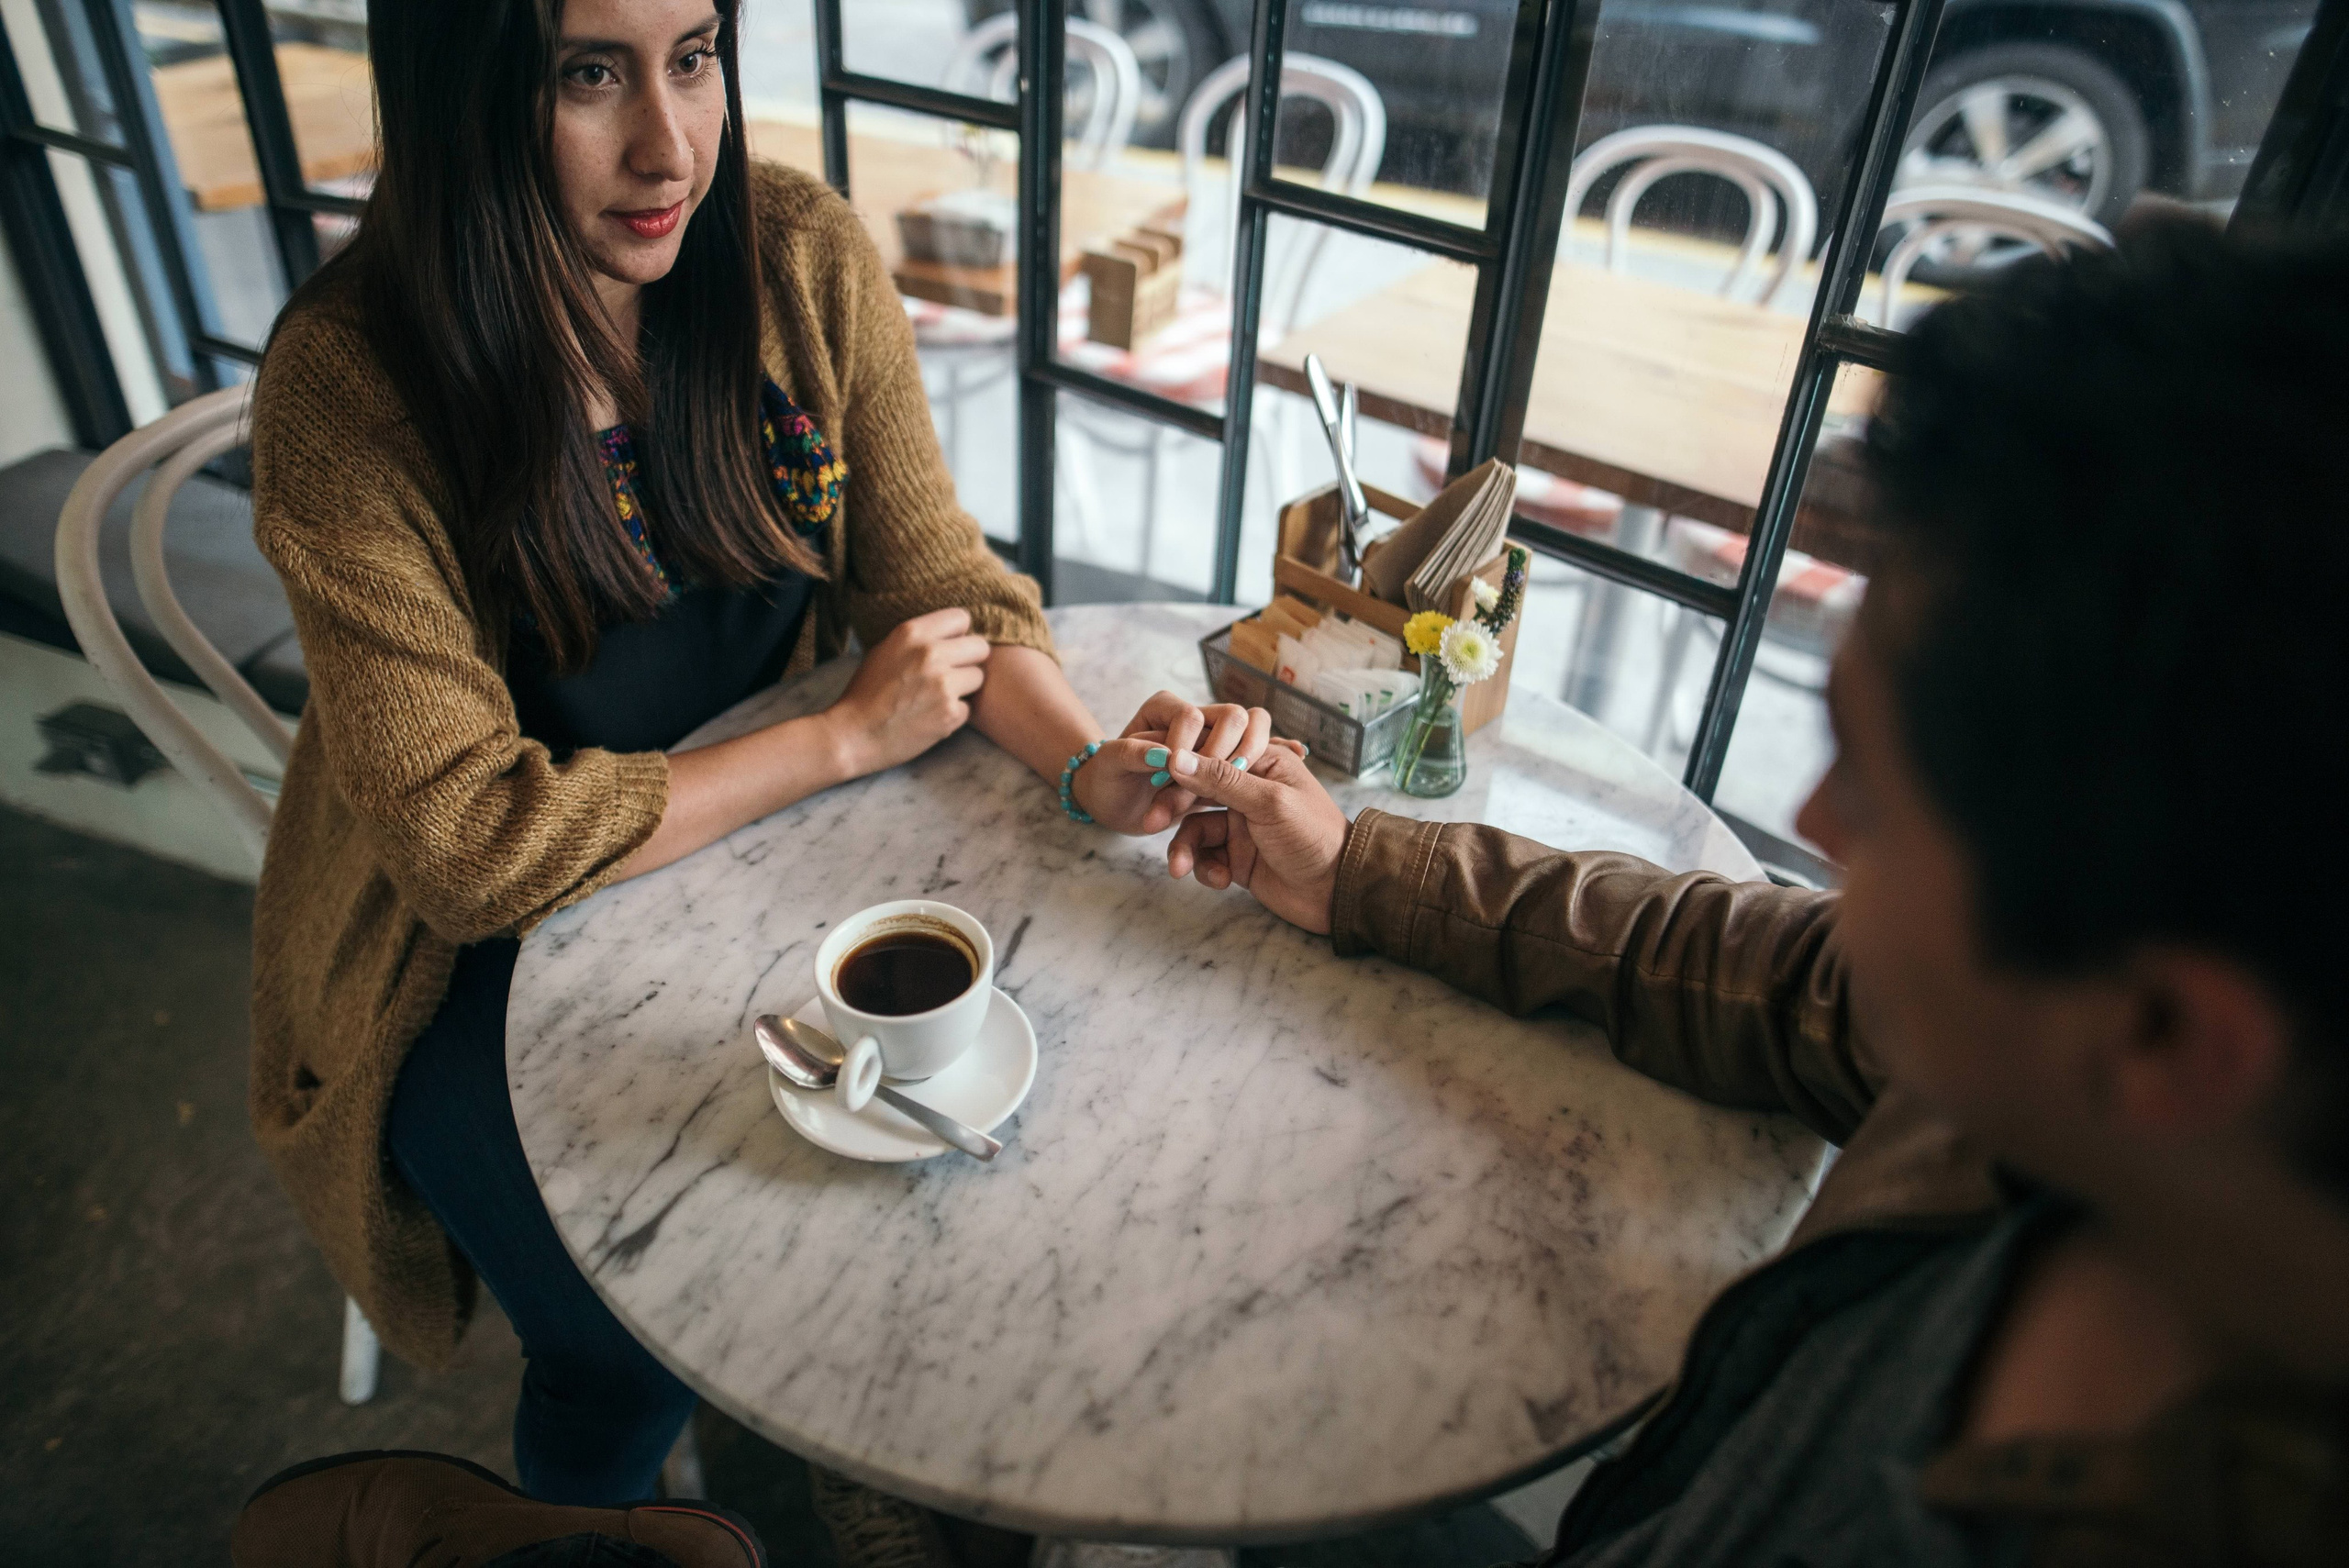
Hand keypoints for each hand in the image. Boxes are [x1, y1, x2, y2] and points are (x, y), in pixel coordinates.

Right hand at [825, 608, 991, 776]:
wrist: (853, 735)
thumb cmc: (866, 693)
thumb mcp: (885, 650)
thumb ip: (918, 639)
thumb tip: (952, 634)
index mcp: (911, 633)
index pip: (961, 618)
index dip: (959, 635)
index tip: (951, 648)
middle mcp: (930, 653)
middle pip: (980, 647)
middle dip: (969, 661)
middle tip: (951, 674)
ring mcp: (943, 684)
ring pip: (978, 677)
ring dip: (964, 688)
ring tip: (938, 698)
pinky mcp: (950, 713)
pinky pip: (969, 707)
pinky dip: (954, 714)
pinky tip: (931, 718)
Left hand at [1069, 692, 1273, 833]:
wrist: (1113, 803)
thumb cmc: (1107, 781)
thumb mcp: (1110, 768)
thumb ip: (1131, 755)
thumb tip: (1160, 754)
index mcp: (1164, 709)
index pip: (1189, 716)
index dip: (1189, 745)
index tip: (1178, 775)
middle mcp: (1194, 719)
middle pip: (1232, 718)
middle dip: (1227, 752)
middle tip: (1219, 782)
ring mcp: (1213, 740)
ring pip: (1248, 735)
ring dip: (1251, 757)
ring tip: (1250, 780)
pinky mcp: (1224, 763)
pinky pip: (1256, 753)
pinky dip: (1276, 752)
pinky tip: (1299, 753)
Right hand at [1163, 744, 1350, 934]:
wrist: (1337, 891)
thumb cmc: (1313, 836)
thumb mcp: (1268, 802)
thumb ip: (1221, 779)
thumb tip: (1175, 757)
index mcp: (1262, 762)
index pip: (1212, 749)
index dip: (1182, 761)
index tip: (1156, 772)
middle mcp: (1248, 788)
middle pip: (1195, 788)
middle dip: (1172, 807)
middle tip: (1151, 822)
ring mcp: (1241, 823)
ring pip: (1194, 826)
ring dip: (1184, 847)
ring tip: (1179, 868)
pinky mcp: (1236, 855)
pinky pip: (1205, 855)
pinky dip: (1205, 867)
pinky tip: (1219, 880)